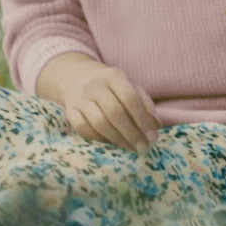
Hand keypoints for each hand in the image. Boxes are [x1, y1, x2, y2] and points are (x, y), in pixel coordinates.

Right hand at [43, 55, 159, 152]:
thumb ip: (144, 104)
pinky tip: (111, 143)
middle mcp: (95, 85)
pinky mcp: (69, 111)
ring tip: (131, 149)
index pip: (131, 98)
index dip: (143, 119)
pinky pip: (83, 129)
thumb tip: (156, 126)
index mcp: (113, 76)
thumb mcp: (129, 87)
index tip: (153, 137)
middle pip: (114, 112)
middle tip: (143, 148)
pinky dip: (99, 139)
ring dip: (117, 139)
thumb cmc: (112, 87)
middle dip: (131, 133)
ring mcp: (79, 98)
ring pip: (99, 123)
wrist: (77, 78)